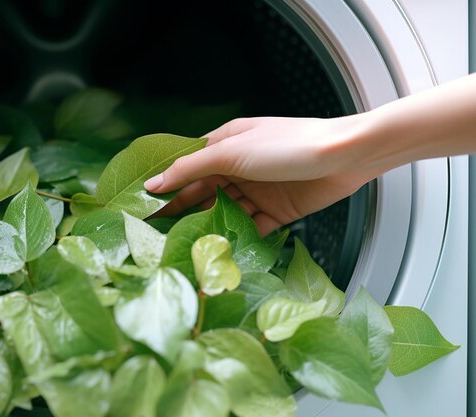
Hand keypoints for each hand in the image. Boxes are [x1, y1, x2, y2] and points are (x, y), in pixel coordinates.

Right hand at [144, 116, 374, 235]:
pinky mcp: (277, 211)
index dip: (166, 186)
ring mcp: (258, 191)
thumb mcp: (232, 152)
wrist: (344, 157)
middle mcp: (239, 168)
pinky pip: (251, 227)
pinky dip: (237, 238)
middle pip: (203, 193)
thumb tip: (154, 182)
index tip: (143, 207)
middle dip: (182, 211)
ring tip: (184, 247)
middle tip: (156, 234)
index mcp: (226, 146)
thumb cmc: (288, 145)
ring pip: (224, 213)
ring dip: (208, 227)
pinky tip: (221, 251)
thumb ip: (192, 168)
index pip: (188, 168)